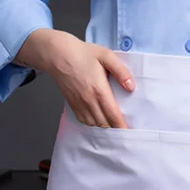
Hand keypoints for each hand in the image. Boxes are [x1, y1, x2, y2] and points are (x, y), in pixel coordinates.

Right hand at [17, 28, 133, 128]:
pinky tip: (99, 125)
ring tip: (114, 132)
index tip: (129, 133)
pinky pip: (83, 120)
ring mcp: (79, 103)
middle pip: (103, 123)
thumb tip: (131, 87)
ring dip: (104, 130)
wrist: (58, 55)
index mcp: (99, 90)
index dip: (121, 126)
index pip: (113, 114)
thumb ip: (121, 71)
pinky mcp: (72, 103)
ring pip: (93, 124)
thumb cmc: (83, 54)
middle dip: (114, 131)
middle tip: (125, 136)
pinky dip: (92, 126)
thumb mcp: (107, 56)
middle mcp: (88, 101)